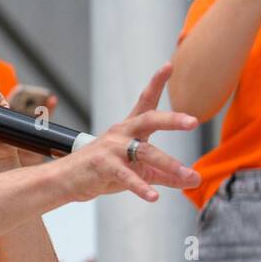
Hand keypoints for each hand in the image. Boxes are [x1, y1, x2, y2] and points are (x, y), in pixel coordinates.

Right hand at [59, 63, 200, 202]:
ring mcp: (112, 149)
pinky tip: (153, 196)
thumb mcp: (138, 171)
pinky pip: (126, 176)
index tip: (169, 64)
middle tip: (193, 121)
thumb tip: (195, 178)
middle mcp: (121, 134)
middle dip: (172, 119)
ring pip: (145, 152)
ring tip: (187, 174)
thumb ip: (166, 174)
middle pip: (149, 119)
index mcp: (129, 129)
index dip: (157, 83)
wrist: (66, 180)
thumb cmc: (102, 171)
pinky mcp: (104, 167)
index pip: (145, 101)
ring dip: (168, 163)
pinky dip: (141, 187)